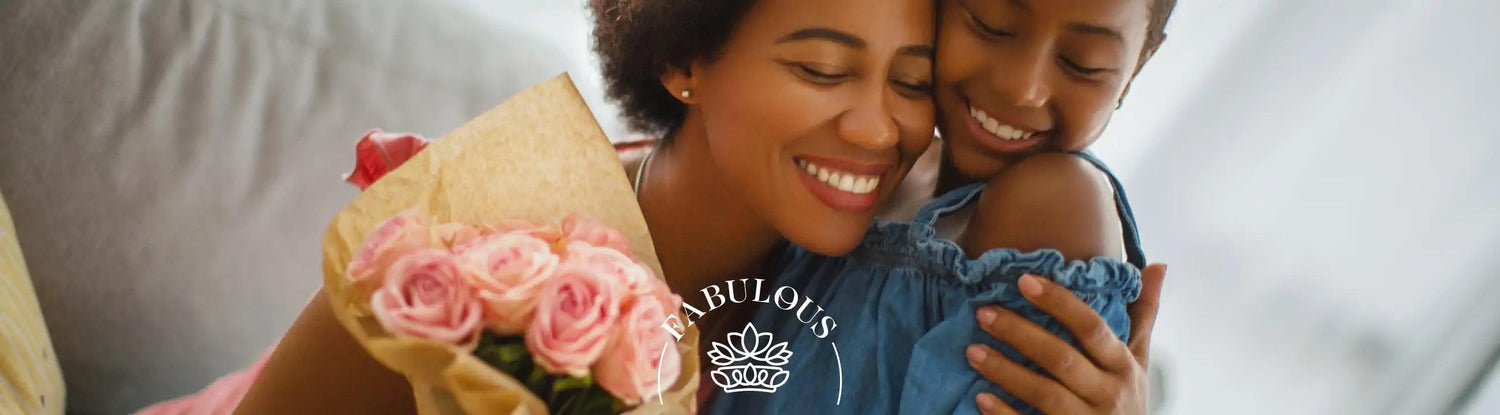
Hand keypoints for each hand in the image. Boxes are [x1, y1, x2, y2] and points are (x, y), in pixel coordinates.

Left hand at [965, 263, 1166, 413]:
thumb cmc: (1127, 401)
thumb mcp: (1139, 361)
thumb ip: (1143, 316)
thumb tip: (1158, 266)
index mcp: (1123, 366)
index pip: (1091, 328)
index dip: (1059, 302)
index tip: (1023, 280)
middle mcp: (1109, 393)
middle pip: (1062, 358)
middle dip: (1020, 333)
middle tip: (983, 312)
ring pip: (1045, 393)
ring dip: (1006, 371)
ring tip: (972, 350)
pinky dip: (1006, 414)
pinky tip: (981, 397)